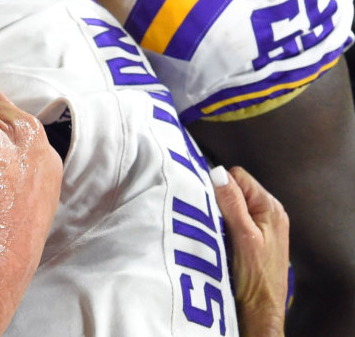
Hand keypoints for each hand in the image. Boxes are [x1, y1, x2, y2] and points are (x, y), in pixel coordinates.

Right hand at [211, 165, 288, 336]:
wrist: (260, 308)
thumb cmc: (254, 277)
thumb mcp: (242, 236)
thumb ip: (232, 204)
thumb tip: (218, 174)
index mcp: (270, 207)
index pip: (238, 177)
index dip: (220, 187)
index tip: (210, 204)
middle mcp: (269, 212)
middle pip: (236, 189)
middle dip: (219, 200)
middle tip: (212, 220)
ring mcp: (263, 224)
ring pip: (233, 204)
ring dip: (220, 214)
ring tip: (216, 231)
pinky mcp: (255, 236)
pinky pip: (235, 218)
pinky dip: (224, 225)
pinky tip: (220, 238)